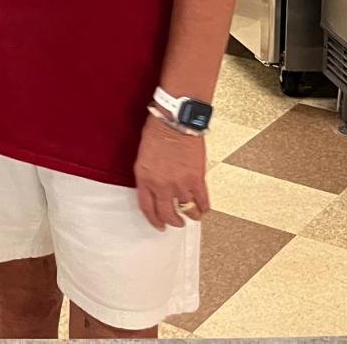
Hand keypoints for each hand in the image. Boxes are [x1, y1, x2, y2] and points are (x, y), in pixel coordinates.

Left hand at [133, 114, 209, 230]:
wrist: (175, 121)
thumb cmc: (157, 132)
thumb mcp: (143, 157)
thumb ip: (147, 176)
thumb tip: (154, 189)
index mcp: (145, 179)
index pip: (147, 208)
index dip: (154, 220)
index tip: (159, 225)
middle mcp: (161, 185)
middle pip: (167, 214)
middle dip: (172, 222)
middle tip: (176, 223)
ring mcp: (179, 184)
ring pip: (186, 210)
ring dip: (190, 215)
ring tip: (192, 215)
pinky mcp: (196, 180)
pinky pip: (202, 201)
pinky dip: (203, 207)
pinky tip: (203, 208)